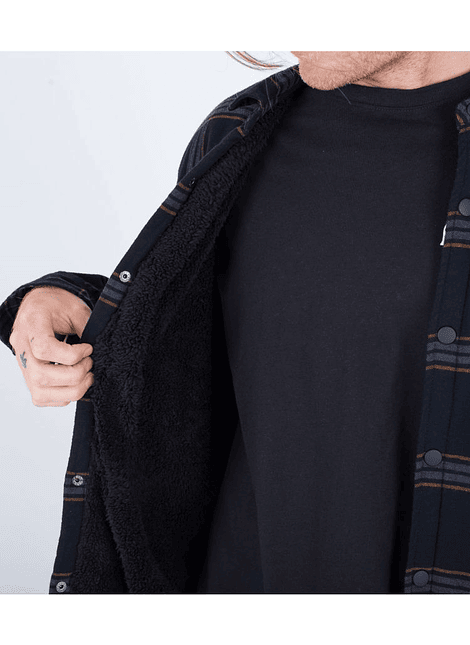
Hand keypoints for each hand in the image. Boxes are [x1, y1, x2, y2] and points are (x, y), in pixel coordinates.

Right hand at [9, 286, 94, 406]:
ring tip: (87, 376)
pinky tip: (75, 382)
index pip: (44, 349)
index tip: (88, 349)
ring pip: (40, 392)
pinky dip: (63, 396)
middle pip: (41, 375)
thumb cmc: (57, 305)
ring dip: (71, 390)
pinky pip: (41, 397)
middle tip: (90, 364)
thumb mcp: (75, 308)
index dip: (72, 354)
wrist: (39, 306)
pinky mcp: (27, 377)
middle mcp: (21, 346)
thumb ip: (87, 327)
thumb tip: (100, 350)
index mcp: (31, 324)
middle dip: (74, 375)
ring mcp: (22, 364)